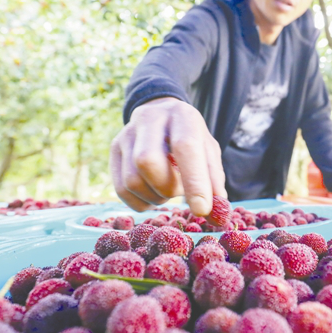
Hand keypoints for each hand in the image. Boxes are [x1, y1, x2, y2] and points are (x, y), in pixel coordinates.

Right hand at [110, 97, 226, 214]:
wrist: (161, 115)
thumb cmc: (191, 138)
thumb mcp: (208, 152)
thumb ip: (214, 182)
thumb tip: (217, 216)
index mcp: (181, 115)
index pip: (185, 147)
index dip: (194, 181)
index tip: (202, 210)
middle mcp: (149, 119)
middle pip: (147, 161)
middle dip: (167, 188)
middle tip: (179, 190)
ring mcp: (127, 133)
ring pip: (132, 180)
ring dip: (155, 197)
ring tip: (167, 188)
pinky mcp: (114, 149)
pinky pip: (122, 190)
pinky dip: (142, 202)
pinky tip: (154, 193)